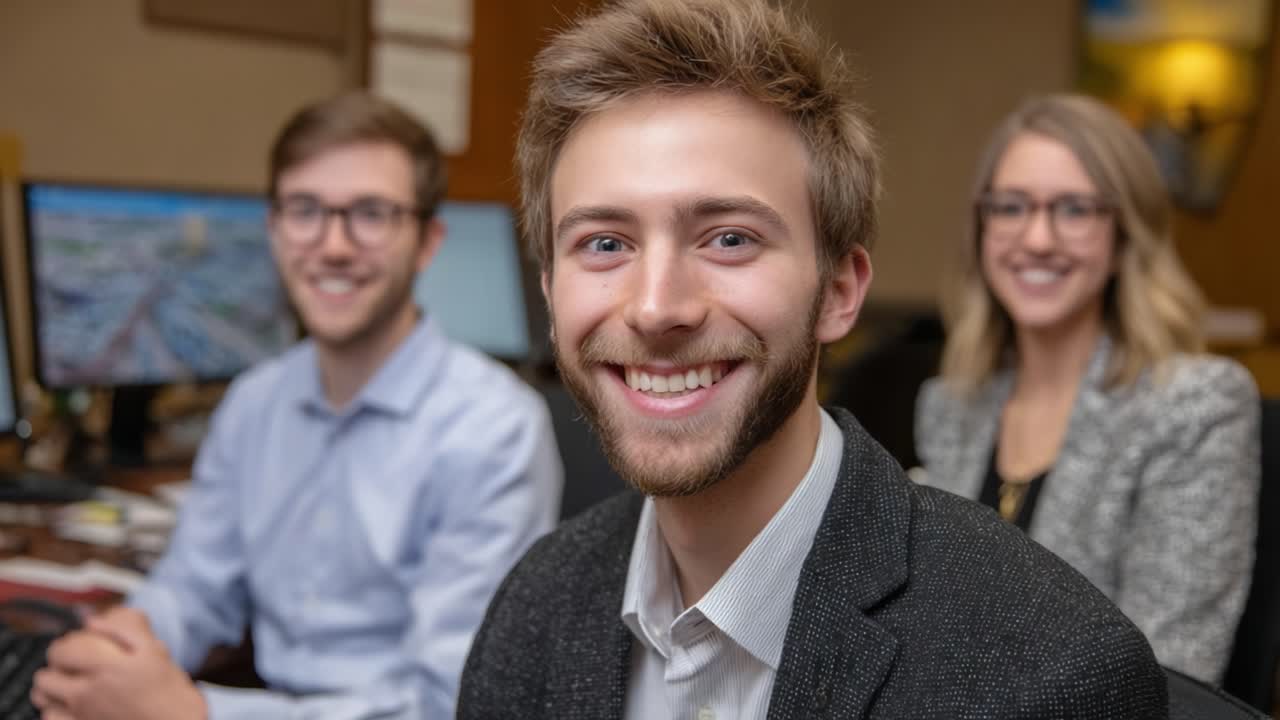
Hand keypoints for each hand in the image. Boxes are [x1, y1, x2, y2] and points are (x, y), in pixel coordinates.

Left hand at [31, 607, 206, 719]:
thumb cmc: (168, 691)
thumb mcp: (155, 650)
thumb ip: (123, 629)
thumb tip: (92, 622)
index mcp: (107, 668)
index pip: (61, 651)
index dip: (64, 646)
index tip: (75, 647)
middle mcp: (88, 693)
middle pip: (45, 677)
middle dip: (56, 668)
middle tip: (72, 667)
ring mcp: (82, 716)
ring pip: (43, 700)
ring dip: (51, 690)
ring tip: (68, 686)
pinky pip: (50, 719)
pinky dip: (55, 711)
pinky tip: (71, 707)